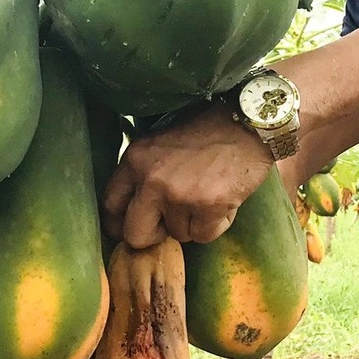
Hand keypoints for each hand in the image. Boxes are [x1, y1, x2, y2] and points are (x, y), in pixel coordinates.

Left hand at [102, 106, 276, 248]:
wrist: (248, 123)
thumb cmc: (206, 130)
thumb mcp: (161, 142)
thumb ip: (143, 171)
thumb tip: (133, 210)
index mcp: (135, 159)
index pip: (110, 205)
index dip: (118, 224)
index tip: (126, 230)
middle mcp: (151, 179)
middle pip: (136, 235)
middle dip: (154, 234)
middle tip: (171, 223)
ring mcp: (180, 195)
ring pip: (178, 235)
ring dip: (193, 223)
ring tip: (207, 195)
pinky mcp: (209, 207)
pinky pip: (205, 236)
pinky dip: (216, 224)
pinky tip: (224, 200)